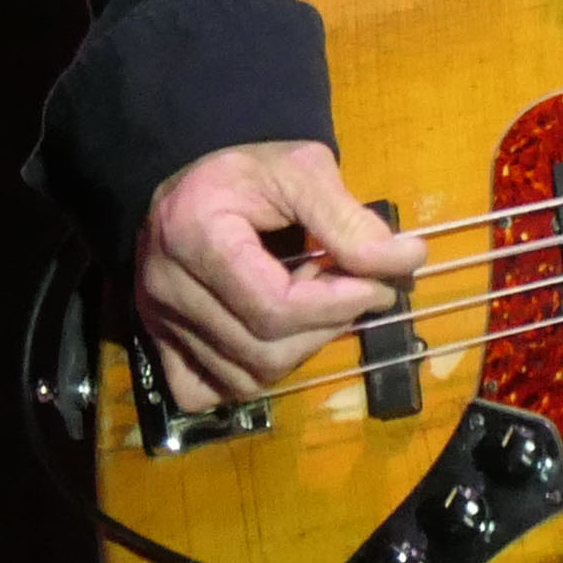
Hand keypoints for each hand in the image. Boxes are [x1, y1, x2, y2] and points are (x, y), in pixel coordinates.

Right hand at [137, 141, 427, 410]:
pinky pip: (205, 390)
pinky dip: (250, 376)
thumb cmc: (250, 172)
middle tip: (353, 288)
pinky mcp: (158, 342)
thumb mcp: (303, 172)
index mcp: (195, 236)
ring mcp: (156, 322)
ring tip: (315, 303)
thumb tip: (407, 259)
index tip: (384, 284)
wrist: (194, 184)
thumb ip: (349, 219)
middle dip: (326, 326)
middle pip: (262, 349)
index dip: (339, 304)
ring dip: (299, 350)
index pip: (275, 306)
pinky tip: (276, 337)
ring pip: (244, 378)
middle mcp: (164, 288)